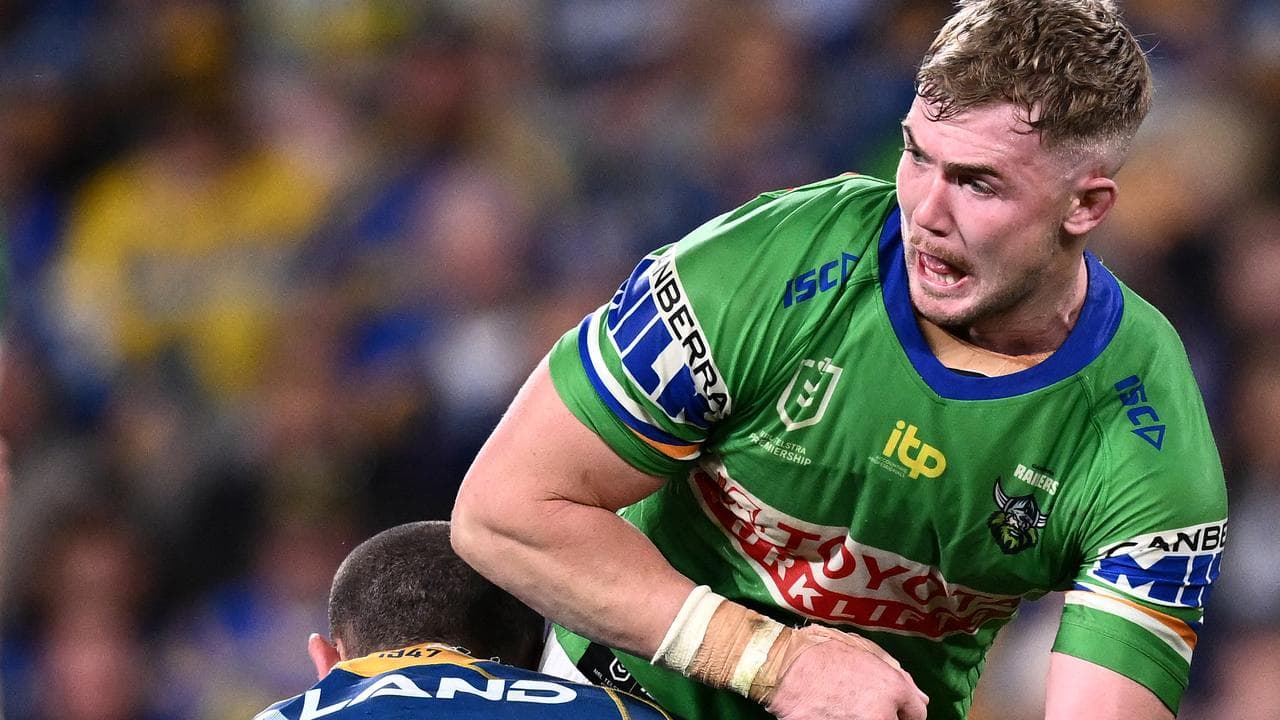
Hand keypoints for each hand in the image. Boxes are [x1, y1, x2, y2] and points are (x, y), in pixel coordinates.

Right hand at [765, 626, 928, 719]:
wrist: (784, 666)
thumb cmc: (822, 651)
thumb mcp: (863, 650)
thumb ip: (897, 674)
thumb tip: (920, 697)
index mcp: (893, 688)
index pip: (917, 714)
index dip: (904, 710)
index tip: (892, 708)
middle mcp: (881, 714)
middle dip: (884, 716)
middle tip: (860, 705)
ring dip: (862, 719)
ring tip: (842, 708)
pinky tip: (830, 713)